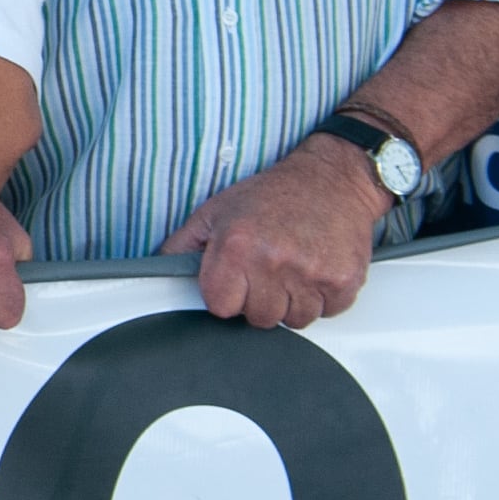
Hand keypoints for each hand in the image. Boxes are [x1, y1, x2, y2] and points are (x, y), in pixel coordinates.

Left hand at [164, 139, 385, 326]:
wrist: (333, 179)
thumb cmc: (273, 194)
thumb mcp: (216, 211)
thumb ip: (182, 245)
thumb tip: (156, 272)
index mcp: (237, 246)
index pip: (220, 307)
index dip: (226, 296)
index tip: (235, 280)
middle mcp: (274, 261)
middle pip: (258, 318)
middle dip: (260, 300)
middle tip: (268, 269)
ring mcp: (312, 273)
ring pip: (294, 320)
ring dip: (292, 301)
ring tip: (293, 268)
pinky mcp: (343, 281)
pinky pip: (327, 313)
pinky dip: (322, 298)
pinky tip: (316, 269)